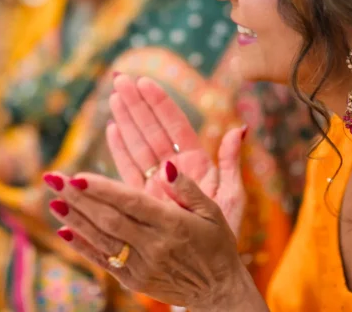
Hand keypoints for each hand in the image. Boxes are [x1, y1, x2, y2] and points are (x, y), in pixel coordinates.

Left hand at [42, 166, 267, 311]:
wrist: (218, 293)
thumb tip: (166, 165)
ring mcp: (142, 265)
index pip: (130, 203)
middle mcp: (155, 245)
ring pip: (102, 239)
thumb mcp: (214, 211)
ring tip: (53, 199)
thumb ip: (188, 188)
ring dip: (75, 219)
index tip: (77, 175)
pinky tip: (63, 230)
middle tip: (53, 178)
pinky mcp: (135, 281)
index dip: (102, 189)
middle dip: (78, 198)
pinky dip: (82, 246)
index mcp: (173, 224)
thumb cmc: (216, 244)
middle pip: (109, 219)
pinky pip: (104, 261)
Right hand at [108, 75, 245, 233]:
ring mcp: (156, 184)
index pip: (176, 127)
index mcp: (197, 165)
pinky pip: (128, 170)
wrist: (206, 272)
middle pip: (152, 131)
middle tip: (121, 79)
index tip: (146, 82)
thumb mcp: (232, 196)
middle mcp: (174, 171)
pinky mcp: (141, 200)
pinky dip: (119, 149)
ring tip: (114, 96)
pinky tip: (112, 129)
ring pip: (138, 146)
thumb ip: (231, 162)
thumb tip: (240, 128)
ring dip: (125, 120)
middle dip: (137, 105)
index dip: (160, 104)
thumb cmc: (224, 235)